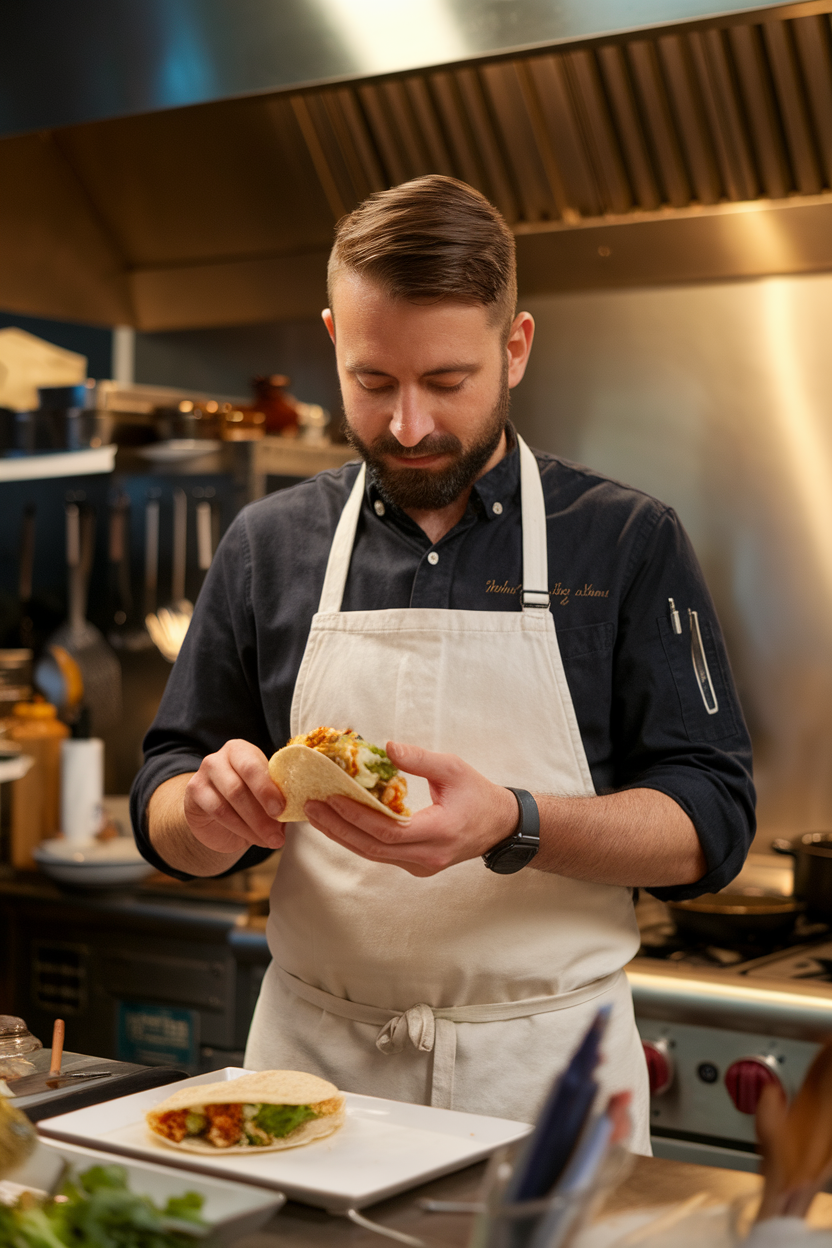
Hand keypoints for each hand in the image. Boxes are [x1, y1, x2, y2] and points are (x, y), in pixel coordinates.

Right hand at [184, 739, 285, 855]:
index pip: (255, 765)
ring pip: (231, 798)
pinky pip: (218, 811)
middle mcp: (222, 757)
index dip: (269, 788)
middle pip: (242, 781)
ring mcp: (205, 772)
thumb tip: (296, 812)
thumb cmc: (245, 802)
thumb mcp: (263, 797)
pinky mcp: (194, 791)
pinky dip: (238, 828)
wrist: (213, 816)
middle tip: (276, 832)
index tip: (282, 810)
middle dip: (262, 809)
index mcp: (244, 751)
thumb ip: (277, 800)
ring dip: (254, 824)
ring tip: (269, 840)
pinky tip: (250, 840)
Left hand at [304, 742, 517, 876]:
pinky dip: (358, 838)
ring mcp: (421, 866)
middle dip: (338, 828)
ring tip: (317, 814)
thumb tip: (387, 746)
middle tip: (311, 807)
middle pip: (373, 848)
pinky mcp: (416, 866)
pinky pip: (380, 854)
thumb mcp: (454, 768)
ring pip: (373, 854)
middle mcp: (428, 856)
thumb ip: (420, 759)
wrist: (500, 826)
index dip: (356, 816)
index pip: (388, 831)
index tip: (332, 798)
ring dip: (343, 835)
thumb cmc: (479, 794)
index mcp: (439, 832)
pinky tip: (339, 822)